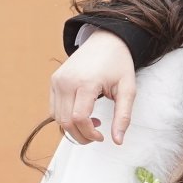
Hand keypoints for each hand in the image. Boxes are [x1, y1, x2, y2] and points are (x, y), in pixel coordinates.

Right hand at [50, 30, 135, 144]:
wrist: (106, 41)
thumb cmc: (119, 64)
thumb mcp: (128, 90)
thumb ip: (123, 116)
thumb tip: (118, 141)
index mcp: (86, 82)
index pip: (79, 118)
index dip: (89, 133)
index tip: (102, 137)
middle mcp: (67, 81)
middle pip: (66, 121)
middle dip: (81, 135)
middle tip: (97, 136)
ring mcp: (57, 80)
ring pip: (57, 117)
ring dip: (72, 128)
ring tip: (92, 123)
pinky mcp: (54, 81)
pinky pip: (54, 108)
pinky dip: (65, 117)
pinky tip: (82, 114)